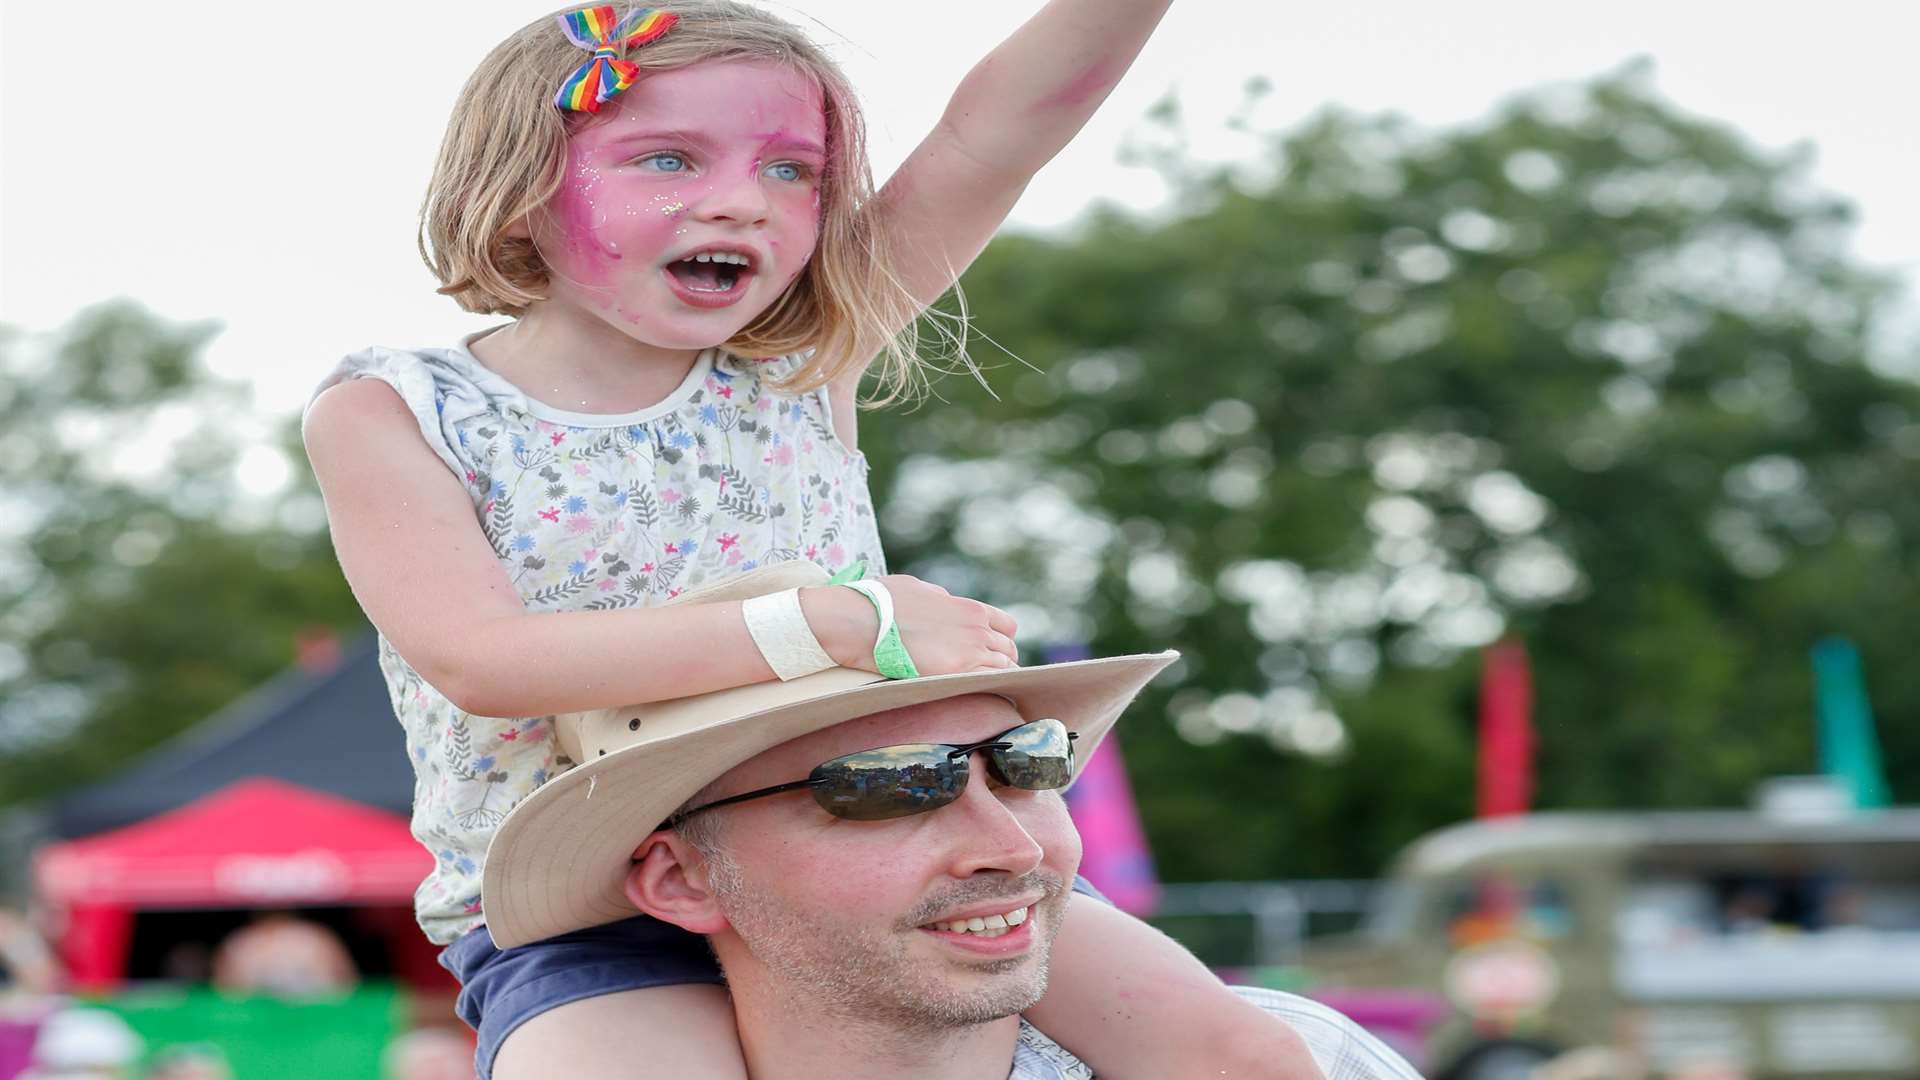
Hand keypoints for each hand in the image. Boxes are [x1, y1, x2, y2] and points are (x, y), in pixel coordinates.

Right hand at [799, 575, 1017, 674]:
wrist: (860, 620)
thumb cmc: (882, 601)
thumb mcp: (920, 588)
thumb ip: (942, 600)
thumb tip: (948, 604)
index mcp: (970, 608)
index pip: (1007, 627)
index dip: (1002, 640)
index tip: (992, 650)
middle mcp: (977, 630)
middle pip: (1008, 651)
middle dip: (1000, 661)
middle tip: (986, 673)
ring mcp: (969, 653)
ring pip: (1003, 669)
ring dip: (995, 677)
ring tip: (982, 687)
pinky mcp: (954, 674)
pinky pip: (988, 683)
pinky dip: (987, 688)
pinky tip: (977, 695)